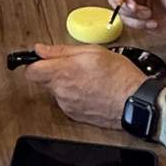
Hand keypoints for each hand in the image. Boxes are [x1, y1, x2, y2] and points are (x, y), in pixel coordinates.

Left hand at [25, 44, 144, 128]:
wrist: (135, 101)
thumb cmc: (119, 76)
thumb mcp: (92, 51)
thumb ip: (62, 50)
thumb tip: (42, 49)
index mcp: (63, 72)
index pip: (31, 71)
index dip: (34, 62)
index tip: (41, 58)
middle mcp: (61, 91)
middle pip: (42, 80)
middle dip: (52, 71)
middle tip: (70, 65)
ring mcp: (67, 105)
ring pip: (55, 91)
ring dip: (64, 83)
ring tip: (85, 77)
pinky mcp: (75, 115)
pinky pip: (66, 101)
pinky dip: (73, 95)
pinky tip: (89, 89)